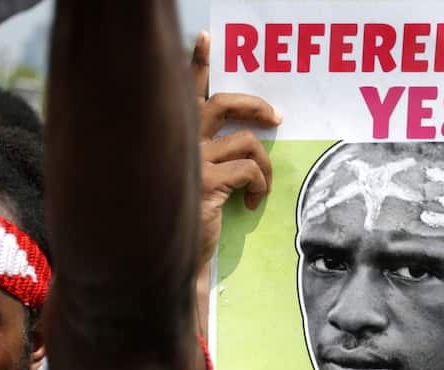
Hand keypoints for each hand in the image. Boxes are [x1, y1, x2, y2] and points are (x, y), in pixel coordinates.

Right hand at [192, 31, 281, 269]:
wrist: (168, 256)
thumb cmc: (179, 220)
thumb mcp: (189, 182)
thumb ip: (203, 157)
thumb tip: (239, 145)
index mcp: (173, 137)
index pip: (185, 92)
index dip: (196, 64)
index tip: (204, 40)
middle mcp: (180, 142)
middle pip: (223, 103)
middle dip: (255, 106)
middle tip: (275, 119)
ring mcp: (193, 160)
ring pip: (247, 142)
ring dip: (264, 164)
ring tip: (261, 188)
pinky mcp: (208, 182)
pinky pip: (250, 170)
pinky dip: (260, 185)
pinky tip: (252, 205)